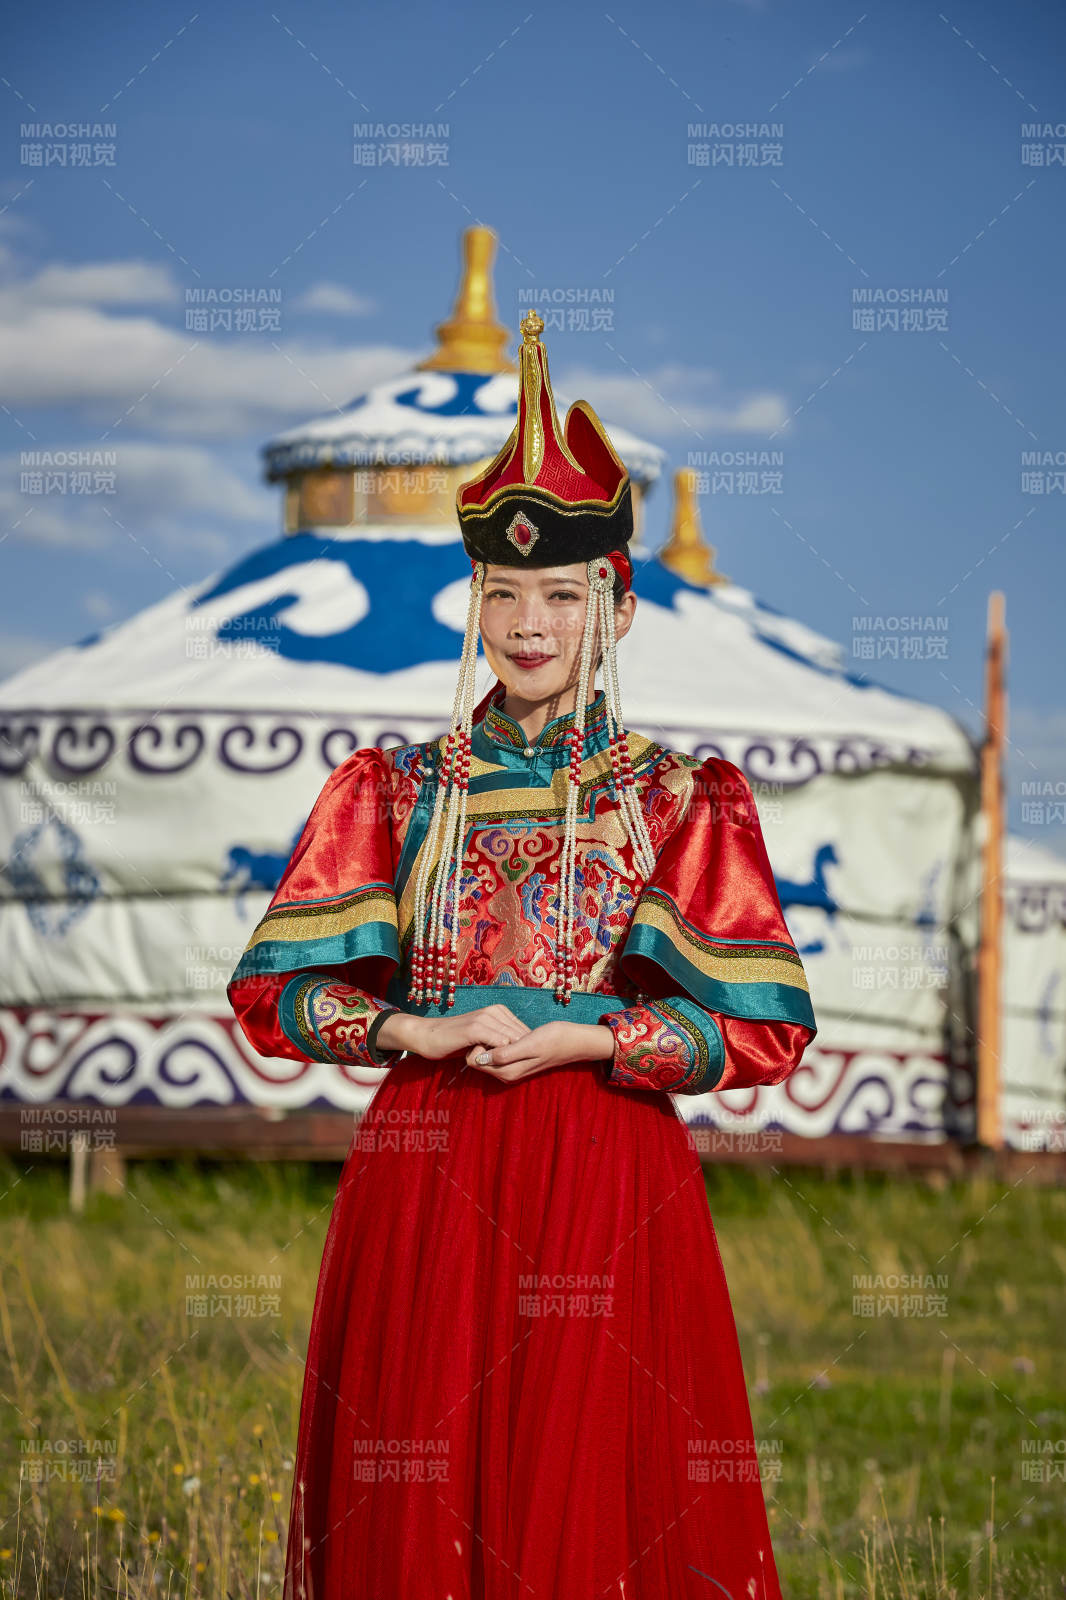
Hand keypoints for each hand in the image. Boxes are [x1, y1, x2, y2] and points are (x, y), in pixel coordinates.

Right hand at [379, 1004, 530, 1061]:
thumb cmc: (455, 1040)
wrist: (427, 1036)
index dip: (524, 1049)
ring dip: (509, 1056)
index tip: (517, 1063)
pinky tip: (490, 1063)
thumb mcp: (482, 1038)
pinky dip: (500, 1055)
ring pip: (513, 1040)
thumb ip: (500, 1039)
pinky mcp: (475, 1028)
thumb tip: (522, 1051)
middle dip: (520, 1053)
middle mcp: (494, 1010)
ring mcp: (485, 1018)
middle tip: (509, 1067)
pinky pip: (499, 1043)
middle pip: (522, 1036)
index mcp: (499, 1011)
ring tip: (498, 1066)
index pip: (525, 1031)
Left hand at [466, 1021, 614, 1082]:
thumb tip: (479, 1059)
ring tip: (505, 1027)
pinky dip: (499, 1040)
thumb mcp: (529, 1044)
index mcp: (507, 1072)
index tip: (490, 1030)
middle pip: (478, 1058)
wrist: (574, 1040)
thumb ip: (505, 1054)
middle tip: (497, 1027)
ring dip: (491, 1040)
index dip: (477, 1043)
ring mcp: (512, 1068)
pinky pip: (498, 1051)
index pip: (474, 1060)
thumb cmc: (554, 1039)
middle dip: (482, 1042)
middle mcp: (507, 1074)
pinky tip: (510, 1030)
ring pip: (488, 1054)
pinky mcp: (517, 1060)